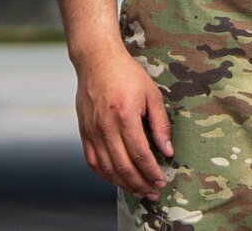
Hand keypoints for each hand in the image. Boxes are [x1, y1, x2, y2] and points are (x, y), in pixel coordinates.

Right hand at [74, 43, 173, 201]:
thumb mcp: (152, 94)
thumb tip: (167, 152)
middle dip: (140, 184)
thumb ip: (160, 124)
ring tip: (138, 191)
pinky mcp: (84, 130)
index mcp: (125, 115)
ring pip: (107, 168)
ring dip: (124, 184)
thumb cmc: (127, 74)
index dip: (152, 172)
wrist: (96, 59)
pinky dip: (105, 175)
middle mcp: (105, 125)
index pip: (140, 154)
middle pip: (123, 166)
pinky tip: (117, 179)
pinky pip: (92, 160)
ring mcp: (92, 129)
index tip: (162, 181)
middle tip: (153, 192)